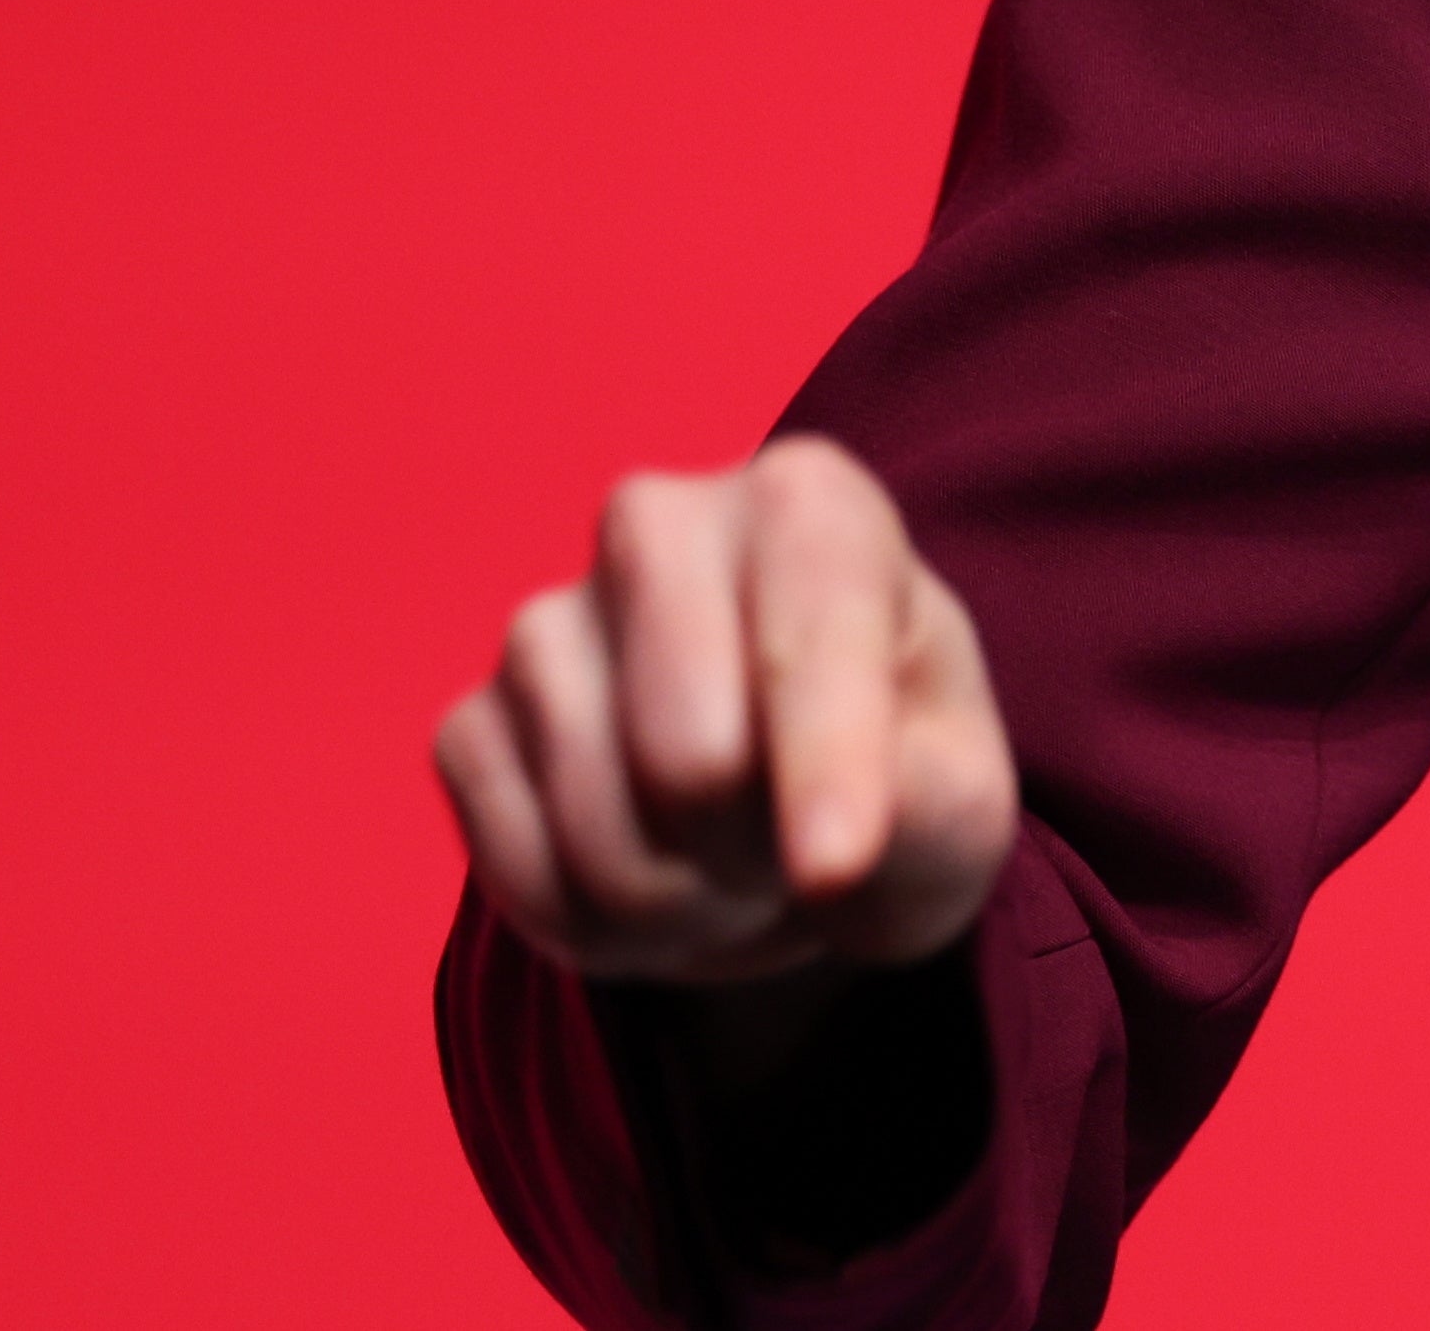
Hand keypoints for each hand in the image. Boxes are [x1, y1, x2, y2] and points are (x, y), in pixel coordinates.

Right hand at [435, 436, 1018, 984]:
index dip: (824, 761)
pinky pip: (515, 867)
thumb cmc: (897, 779)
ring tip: (730, 861)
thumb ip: (929, 805)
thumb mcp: (960, 802)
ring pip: (600, 828)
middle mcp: (659, 525)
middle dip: (751, 849)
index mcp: (809, 503)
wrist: (782, 817)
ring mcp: (546, 621)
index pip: (809, 627)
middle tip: (799, 853)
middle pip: (687, 753)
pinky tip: (650, 874)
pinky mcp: (470, 723)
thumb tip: (829, 852)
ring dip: (680, 901)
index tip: (836, 868)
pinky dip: (593, 926)